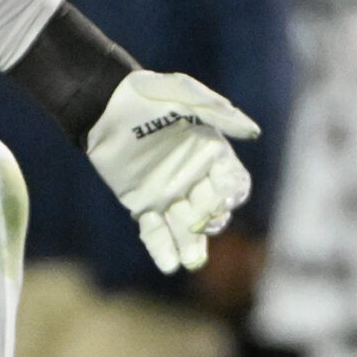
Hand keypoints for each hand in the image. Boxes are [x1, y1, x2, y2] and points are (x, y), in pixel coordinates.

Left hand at [87, 69, 257, 272]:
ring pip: (186, 227)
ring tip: (189, 261)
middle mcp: (194, 178)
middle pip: (212, 210)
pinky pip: (155, 230)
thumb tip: (254, 133)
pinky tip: (168, 263)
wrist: (102, 104)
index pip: (232, 182)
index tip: (223, 199)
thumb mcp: (183, 93)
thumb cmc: (146, 94)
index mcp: (211, 153)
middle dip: (209, 222)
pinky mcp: (142, 204)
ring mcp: (169, 194)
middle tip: (197, 222)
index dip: (231, 193)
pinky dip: (161, 247)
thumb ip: (217, 111)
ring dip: (191, 245)